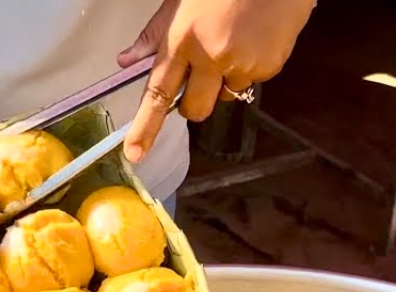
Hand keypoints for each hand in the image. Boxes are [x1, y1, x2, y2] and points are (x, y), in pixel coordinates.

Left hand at [119, 0, 316, 162]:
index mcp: (184, 38)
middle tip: (200, 74)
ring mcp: (243, 64)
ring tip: (234, 40)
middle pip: (195, 110)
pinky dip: (250, 67)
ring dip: (224, 81)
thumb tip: (127, 60)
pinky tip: (254, 37)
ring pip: (226, 96)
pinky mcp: (269, 67)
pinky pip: (251, 82)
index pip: (159, 93)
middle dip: (193, 102)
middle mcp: (212, 57)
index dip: (145, 127)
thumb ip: (155, 33)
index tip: (134, 153)